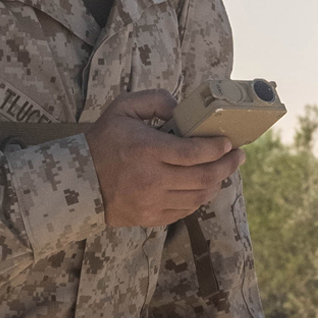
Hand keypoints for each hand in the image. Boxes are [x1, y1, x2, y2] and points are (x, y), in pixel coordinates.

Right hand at [86, 88, 242, 227]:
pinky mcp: (151, 217)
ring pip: (198, 196)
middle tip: (238, 156)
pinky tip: (204, 187)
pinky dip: (199, 198)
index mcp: (147, 149)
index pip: (194, 152)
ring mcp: (152, 201)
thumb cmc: (103, 141)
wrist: (78, 181)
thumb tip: (181, 108)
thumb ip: (154, 100)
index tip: (229, 142)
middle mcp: (152, 179)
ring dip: (217, 183)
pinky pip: (185, 210)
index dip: (217, 148)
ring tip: (224, 171)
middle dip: (227, 166)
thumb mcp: (123, 108)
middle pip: (204, 176)